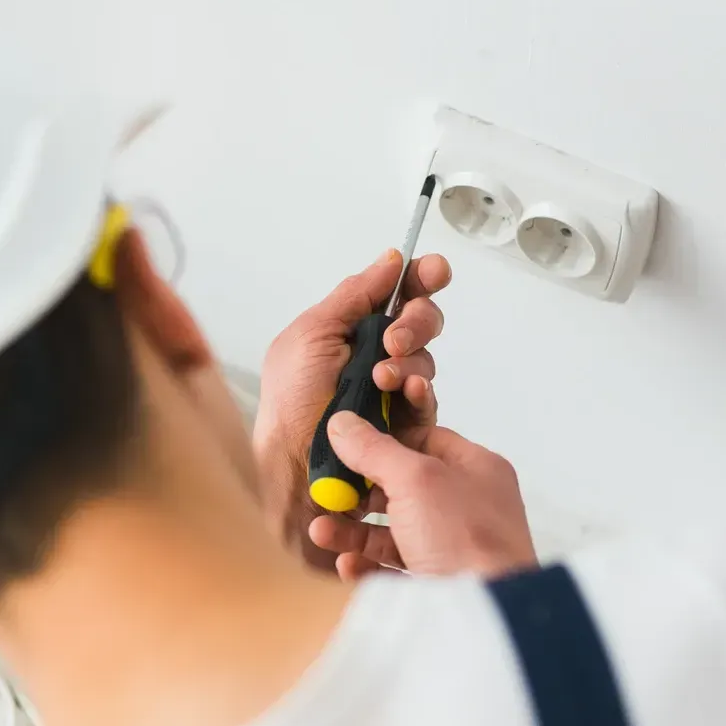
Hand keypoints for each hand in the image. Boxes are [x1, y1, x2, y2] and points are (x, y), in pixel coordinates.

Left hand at [254, 249, 452, 558]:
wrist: (293, 465)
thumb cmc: (290, 401)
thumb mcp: (312, 334)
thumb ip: (354, 295)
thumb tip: (390, 261)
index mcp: (350, 328)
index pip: (395, 293)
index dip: (420, 277)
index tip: (435, 271)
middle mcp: (374, 355)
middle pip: (421, 321)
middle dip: (417, 322)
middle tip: (394, 339)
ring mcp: (391, 390)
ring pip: (426, 359)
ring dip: (409, 360)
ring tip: (381, 378)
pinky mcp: (405, 423)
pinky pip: (428, 399)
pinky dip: (421, 390)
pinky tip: (406, 390)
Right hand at [308, 411, 536, 580]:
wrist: (486, 615)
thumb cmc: (465, 538)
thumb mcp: (416, 480)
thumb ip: (376, 450)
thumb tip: (343, 423)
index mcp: (476, 470)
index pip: (426, 441)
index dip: (385, 440)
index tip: (345, 444)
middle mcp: (468, 507)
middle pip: (404, 488)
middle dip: (359, 491)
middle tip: (326, 491)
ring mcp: (454, 549)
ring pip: (394, 531)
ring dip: (354, 530)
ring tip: (320, 531)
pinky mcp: (438, 585)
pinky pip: (394, 570)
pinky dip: (367, 565)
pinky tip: (346, 565)